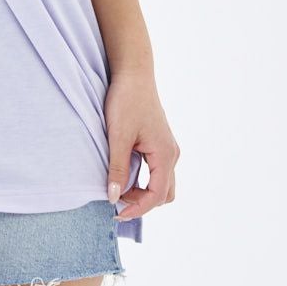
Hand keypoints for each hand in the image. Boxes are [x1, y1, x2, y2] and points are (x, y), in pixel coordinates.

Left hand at [103, 68, 179, 223]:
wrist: (133, 73)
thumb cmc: (126, 101)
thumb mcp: (118, 136)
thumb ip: (118, 168)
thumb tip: (114, 198)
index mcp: (165, 154)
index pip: (157, 195)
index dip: (138, 208)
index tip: (116, 212)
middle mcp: (171, 153)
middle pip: (164, 193)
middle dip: (143, 202)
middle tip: (117, 200)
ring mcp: (167, 147)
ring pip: (162, 182)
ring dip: (143, 191)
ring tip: (119, 186)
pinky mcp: (160, 141)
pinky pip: (157, 170)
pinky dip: (144, 178)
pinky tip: (124, 172)